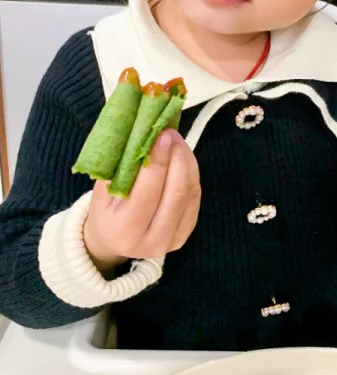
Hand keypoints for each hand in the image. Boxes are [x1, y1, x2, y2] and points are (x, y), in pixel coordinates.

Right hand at [82, 129, 200, 273]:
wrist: (113, 240)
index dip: (158, 161)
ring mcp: (172, 241)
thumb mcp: (103, 191)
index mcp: (124, 231)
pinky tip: (182, 157)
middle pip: (176, 193)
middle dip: (177, 157)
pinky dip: (192, 172)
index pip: (148, 192)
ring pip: (190, 193)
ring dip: (186, 161)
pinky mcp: (186, 233)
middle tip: (171, 133)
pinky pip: (196, 197)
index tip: (161, 135)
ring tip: (176, 141)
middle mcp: (151, 242)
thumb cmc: (106, 211)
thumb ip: (120, 166)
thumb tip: (140, 132)